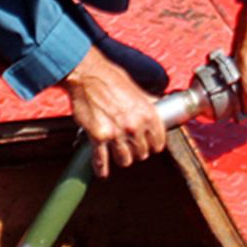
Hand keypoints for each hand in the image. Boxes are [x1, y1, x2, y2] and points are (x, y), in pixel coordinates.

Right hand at [60, 46, 166, 177]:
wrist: (87, 74)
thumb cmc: (110, 78)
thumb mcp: (137, 89)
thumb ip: (148, 103)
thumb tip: (159, 105)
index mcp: (148, 114)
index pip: (158, 142)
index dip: (154, 145)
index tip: (150, 145)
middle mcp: (134, 126)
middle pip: (142, 154)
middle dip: (137, 151)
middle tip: (131, 147)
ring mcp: (116, 133)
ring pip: (125, 160)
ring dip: (122, 158)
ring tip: (118, 153)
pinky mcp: (98, 137)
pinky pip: (101, 159)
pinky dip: (101, 168)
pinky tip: (102, 171)